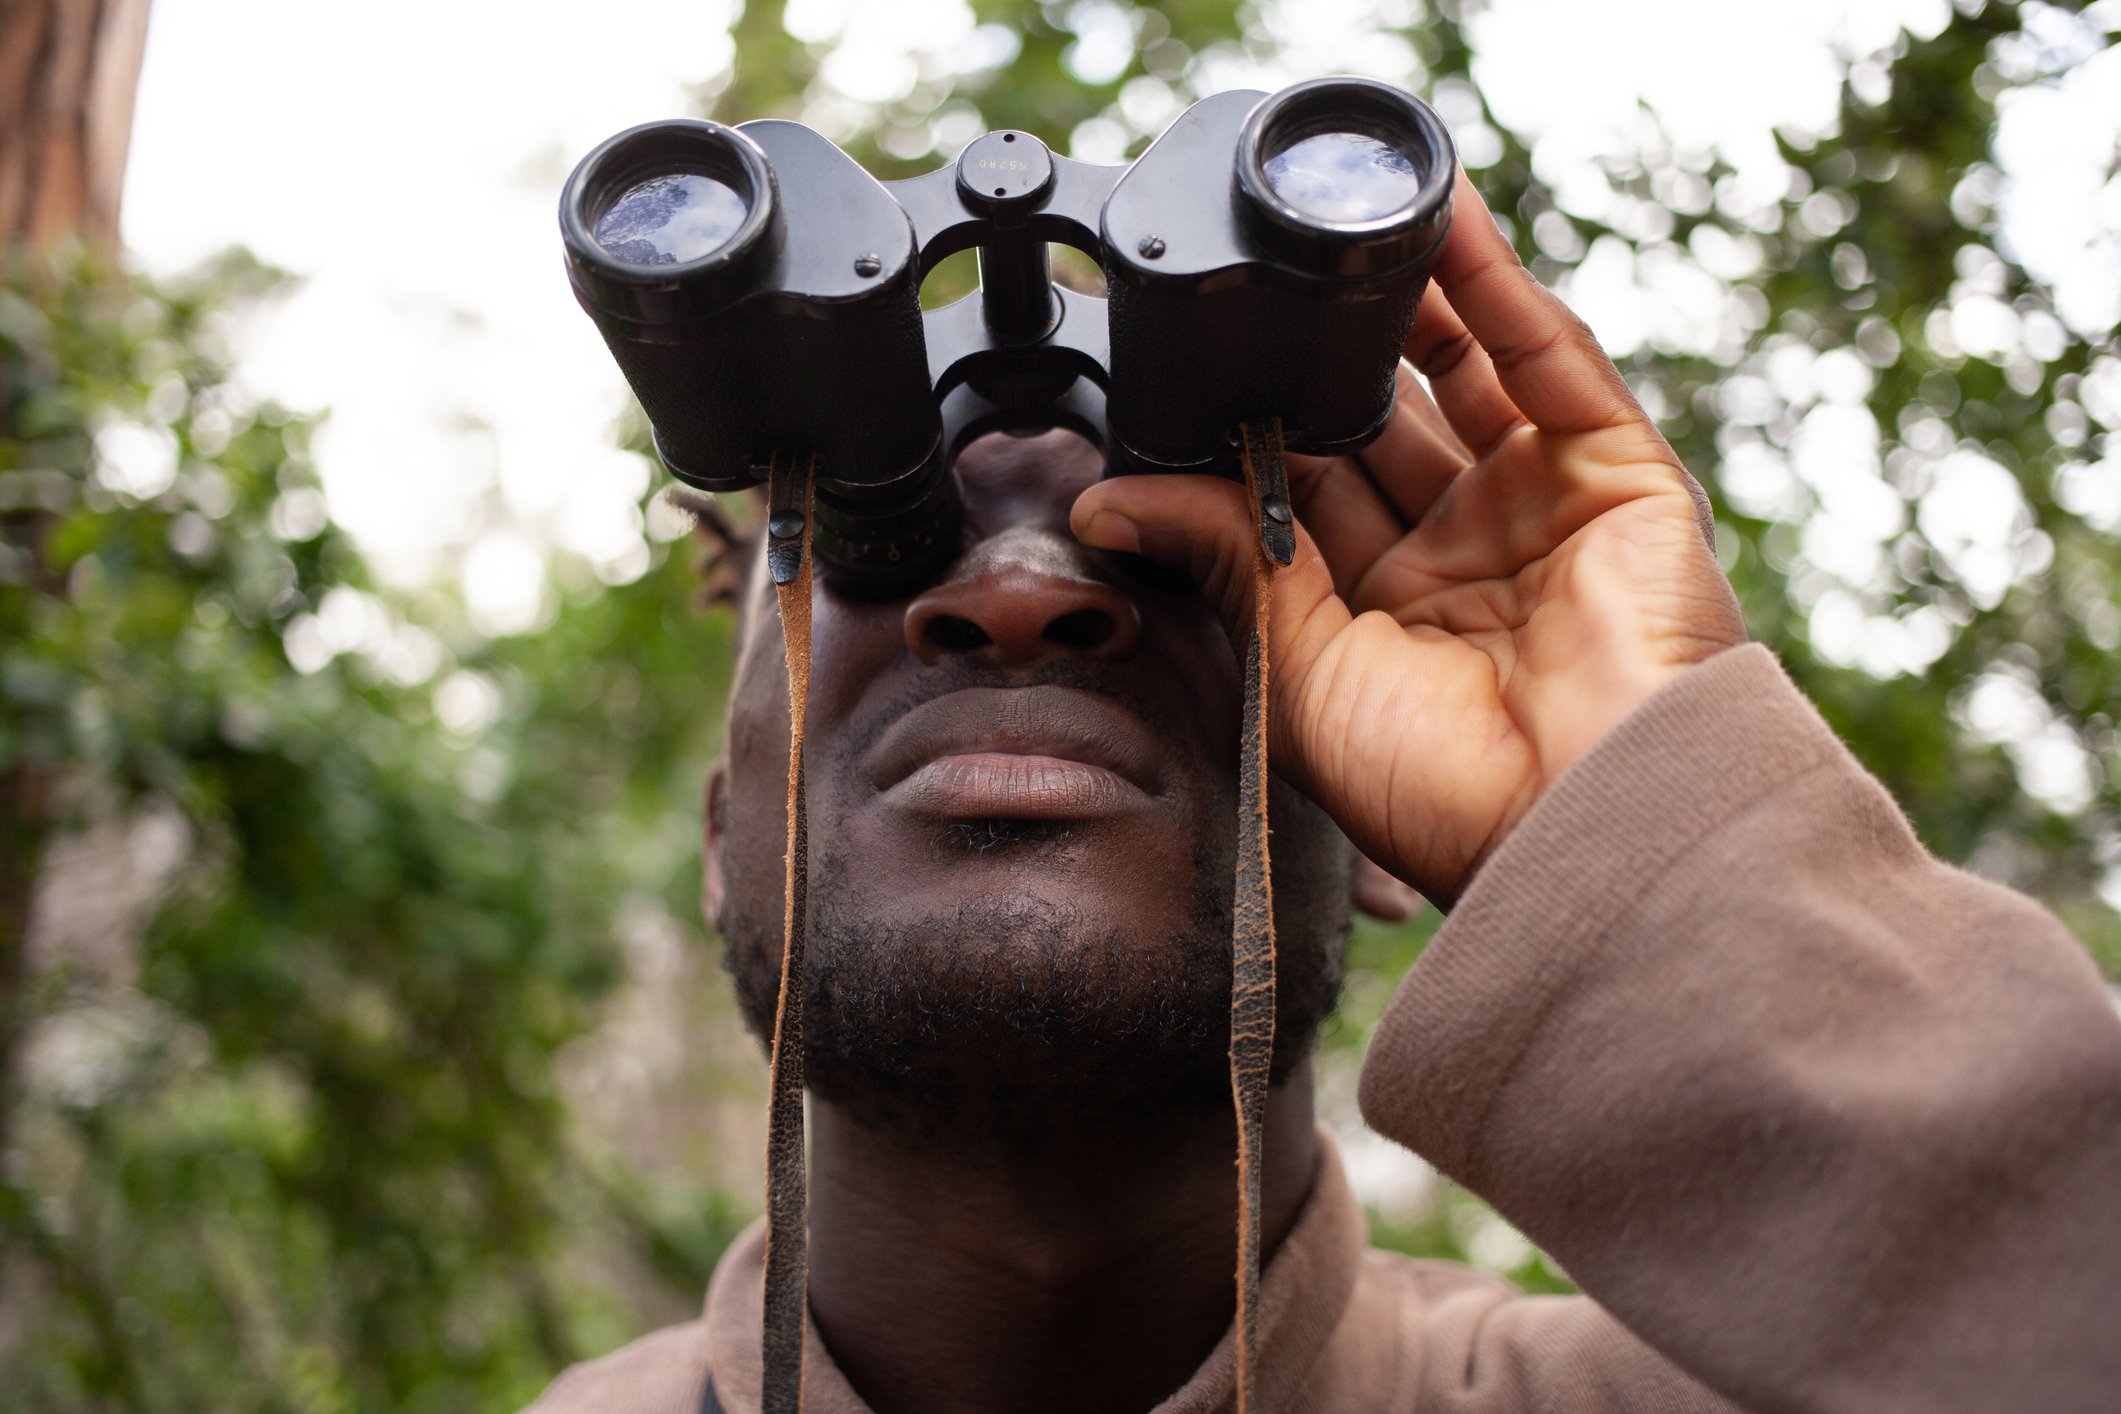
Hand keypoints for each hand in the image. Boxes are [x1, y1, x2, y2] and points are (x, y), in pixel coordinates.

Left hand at [1072, 170, 1746, 905]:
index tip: (1189, 373)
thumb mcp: (1298, 673)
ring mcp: (1543, 511)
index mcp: (1384, 623)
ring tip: (1336, 220)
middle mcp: (1464, 561)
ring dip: (1407, 300)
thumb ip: (1223, 560)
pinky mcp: (1617, 475)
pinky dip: (1494, 284)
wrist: (1591, 820)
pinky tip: (1435, 220)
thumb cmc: (1441, 787)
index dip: (1254, 436)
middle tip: (1256, 285)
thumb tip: (1104, 499)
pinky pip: (1547, 360)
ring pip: (1466, 375)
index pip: (1306, 499)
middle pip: (1381, 428)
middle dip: (1322, 362)